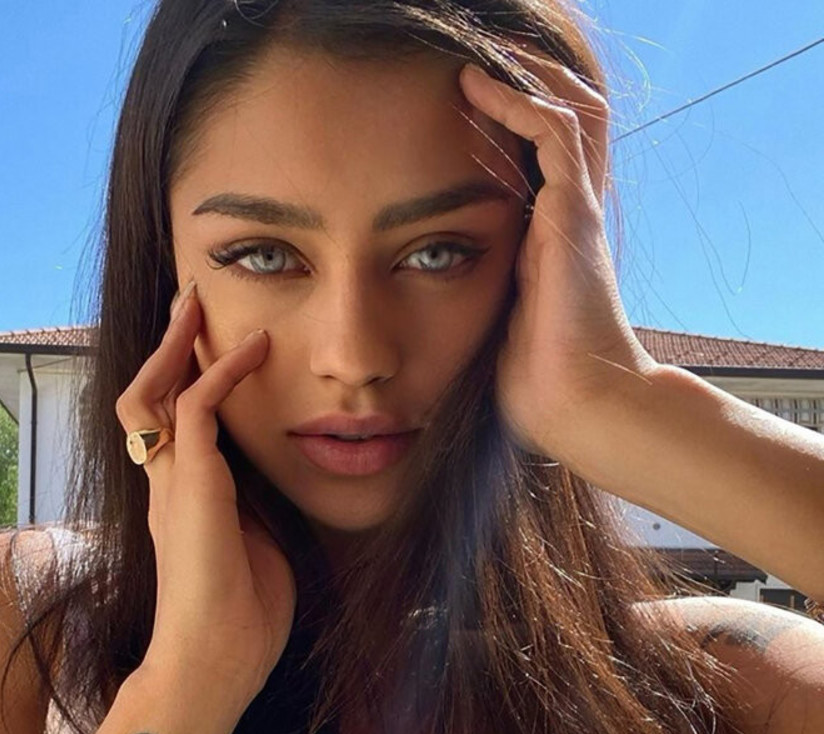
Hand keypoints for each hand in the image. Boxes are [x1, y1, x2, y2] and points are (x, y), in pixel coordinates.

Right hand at [115, 282, 296, 705]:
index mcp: (179, 505)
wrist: (215, 664)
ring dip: (177, 346)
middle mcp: (165, 488)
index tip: (212, 350)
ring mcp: (172, 486)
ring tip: (198, 305)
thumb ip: (254, 515)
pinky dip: (223, 371)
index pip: (168, 431)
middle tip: (189, 306)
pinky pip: (196, 408)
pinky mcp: (191, 486)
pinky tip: (254, 348)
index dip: (184, 386)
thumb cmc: (240, 625)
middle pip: (146, 402)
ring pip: (152, 395)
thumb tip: (274, 493)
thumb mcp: (256, 553)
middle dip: (166, 351)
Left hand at [459, 56, 660, 464]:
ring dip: (521, 76)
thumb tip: (422, 321)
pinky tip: (476, 84)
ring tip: (473, 57)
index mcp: (554, 243)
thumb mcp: (493, 333)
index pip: (543, 161)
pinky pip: (554, 131)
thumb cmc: (537, 387)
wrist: (580, 407)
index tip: (458, 106)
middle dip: (526, 82)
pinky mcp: (575, 214)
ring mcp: (578, 212)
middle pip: (566, 121)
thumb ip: (474, 306)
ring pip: (567, 110)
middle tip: (473, 61)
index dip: (511, 124)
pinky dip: (518, 99)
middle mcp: (572, 217)